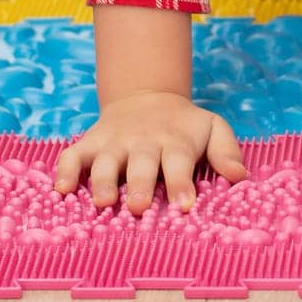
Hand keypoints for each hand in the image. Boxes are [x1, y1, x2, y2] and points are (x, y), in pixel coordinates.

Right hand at [52, 89, 249, 216]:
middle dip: (141, 184)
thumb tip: (241, 177)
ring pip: (105, 161)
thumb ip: (226, 151)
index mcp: (174, 141)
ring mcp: (114, 142)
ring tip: (103, 202)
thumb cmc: (183, 126)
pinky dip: (64, 170)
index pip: (178, 162)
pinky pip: (72, 155)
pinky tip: (61, 190)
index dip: (181, 183)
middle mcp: (142, 142)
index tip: (184, 205)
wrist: (147, 96)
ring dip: (103, 181)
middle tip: (141, 206)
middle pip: (141, 163)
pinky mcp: (90, 143)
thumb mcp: (212, 128)